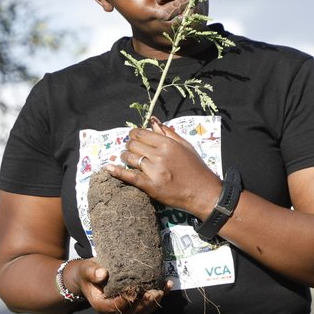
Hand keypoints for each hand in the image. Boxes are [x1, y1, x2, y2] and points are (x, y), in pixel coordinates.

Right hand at [67, 257, 171, 313]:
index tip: (133, 292)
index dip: (124, 301)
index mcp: (102, 304)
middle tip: (155, 293)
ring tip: (163, 289)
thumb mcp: (85, 270)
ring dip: (155, 301)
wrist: (89, 275)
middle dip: (145, 303)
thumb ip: (92, 272)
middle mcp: (115, 309)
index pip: (114, 306)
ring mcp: (126, 307)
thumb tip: (102, 274)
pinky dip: (159, 295)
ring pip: (143, 310)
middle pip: (132, 311)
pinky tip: (167, 285)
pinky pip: (148, 302)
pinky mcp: (134, 302)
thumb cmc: (87, 272)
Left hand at [106, 117, 222, 217]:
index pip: (141, 133)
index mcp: (168, 144)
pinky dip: (117, 171)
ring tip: (127, 159)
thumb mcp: (186, 146)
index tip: (133, 138)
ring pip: (130, 158)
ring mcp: (154, 171)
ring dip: (125, 157)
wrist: (204, 193)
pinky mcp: (151, 186)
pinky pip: (129, 176)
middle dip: (129, 145)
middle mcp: (160, 155)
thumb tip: (153, 121)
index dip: (134, 134)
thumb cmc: (197, 169)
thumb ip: (168, 133)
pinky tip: (109, 168)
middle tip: (131, 149)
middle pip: (133, 144)